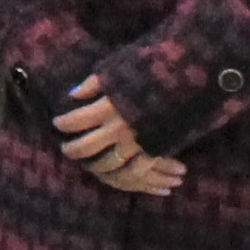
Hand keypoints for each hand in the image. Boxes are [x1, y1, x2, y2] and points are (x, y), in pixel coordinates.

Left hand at [55, 76, 182, 195]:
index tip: (57, 123)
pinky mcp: (154, 153)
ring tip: (88, 164)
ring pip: (107, 166)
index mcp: (108, 107)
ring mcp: (136, 144)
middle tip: (65, 149)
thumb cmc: (154, 72)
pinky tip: (114, 174)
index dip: (63, 124)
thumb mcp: (121, 71)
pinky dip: (122, 178)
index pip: (75, 121)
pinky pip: (133, 174)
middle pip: (85, 148)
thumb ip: (95, 83)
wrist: (192, 82)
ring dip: (94, 167)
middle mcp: (118, 128)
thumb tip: (73, 95)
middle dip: (72, 150)